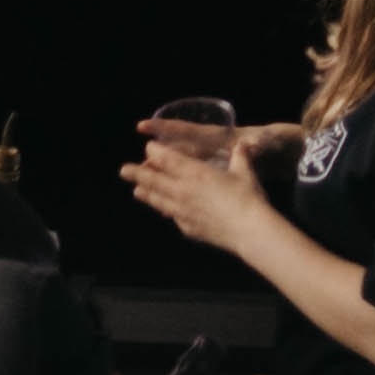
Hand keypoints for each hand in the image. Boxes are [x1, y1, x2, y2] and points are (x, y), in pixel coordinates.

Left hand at [133, 118, 264, 257]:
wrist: (251, 231)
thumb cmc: (248, 198)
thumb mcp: (245, 173)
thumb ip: (241, 157)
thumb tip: (246, 144)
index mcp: (192, 171)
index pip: (164, 157)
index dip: (154, 151)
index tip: (150, 149)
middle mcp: (181, 189)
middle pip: (152, 179)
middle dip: (136, 173)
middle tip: (123, 171)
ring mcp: (182, 210)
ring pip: (157, 200)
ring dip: (145, 194)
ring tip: (136, 192)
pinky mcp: (189, 228)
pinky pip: (174, 218)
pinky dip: (169, 213)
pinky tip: (168, 213)